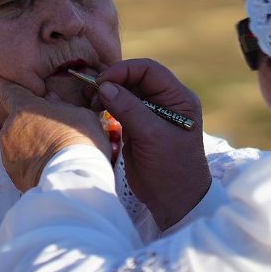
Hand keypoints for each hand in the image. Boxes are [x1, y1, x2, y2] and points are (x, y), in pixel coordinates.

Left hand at [0, 80, 111, 190]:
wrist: (72, 182)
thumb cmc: (80, 142)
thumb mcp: (80, 114)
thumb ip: (60, 104)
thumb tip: (51, 98)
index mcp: (24, 107)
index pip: (7, 90)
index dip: (7, 87)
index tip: (5, 85)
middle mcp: (9, 127)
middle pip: (16, 119)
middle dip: (29, 122)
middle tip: (51, 130)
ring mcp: (7, 151)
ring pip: (17, 141)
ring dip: (29, 143)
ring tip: (52, 152)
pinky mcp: (11, 172)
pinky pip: (19, 161)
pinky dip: (29, 162)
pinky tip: (47, 165)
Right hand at [91, 59, 210, 227]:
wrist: (174, 201)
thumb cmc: (172, 168)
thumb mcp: (152, 136)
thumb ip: (129, 109)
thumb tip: (104, 86)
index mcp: (178, 98)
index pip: (149, 70)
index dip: (124, 71)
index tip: (102, 81)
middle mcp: (166, 101)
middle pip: (135, 79)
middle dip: (113, 82)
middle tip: (92, 93)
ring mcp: (151, 114)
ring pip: (125, 92)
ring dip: (107, 94)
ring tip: (92, 103)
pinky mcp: (137, 127)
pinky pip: (120, 108)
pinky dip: (107, 107)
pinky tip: (96, 111)